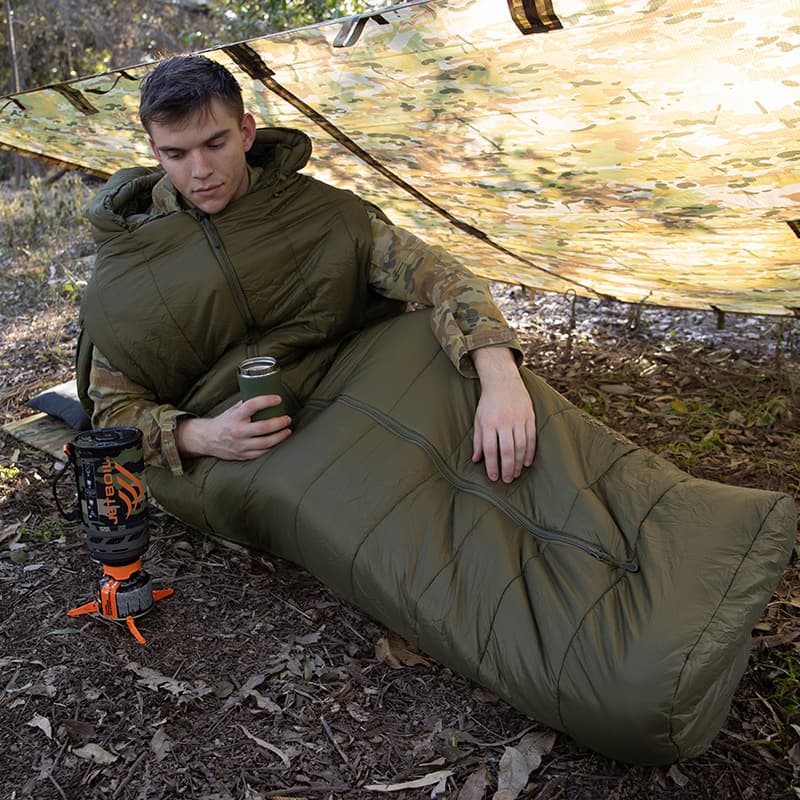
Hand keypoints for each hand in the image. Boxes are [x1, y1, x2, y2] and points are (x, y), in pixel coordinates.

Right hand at [176, 395, 291, 459]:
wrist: (207, 439)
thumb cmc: (224, 422)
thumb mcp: (232, 410)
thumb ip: (246, 404)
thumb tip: (265, 394)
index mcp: (235, 416)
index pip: (252, 405)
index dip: (267, 401)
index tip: (278, 399)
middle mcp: (238, 431)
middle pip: (263, 427)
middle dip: (279, 422)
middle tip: (287, 419)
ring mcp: (240, 445)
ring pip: (266, 442)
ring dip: (280, 436)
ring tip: (287, 431)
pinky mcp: (242, 455)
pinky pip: (262, 453)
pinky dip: (272, 447)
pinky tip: (278, 442)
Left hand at [471, 347, 535, 482]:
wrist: (503, 381)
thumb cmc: (488, 403)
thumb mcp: (478, 420)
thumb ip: (478, 440)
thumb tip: (476, 460)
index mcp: (489, 423)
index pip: (490, 449)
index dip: (492, 466)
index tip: (494, 477)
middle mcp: (505, 421)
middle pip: (508, 450)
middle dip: (508, 468)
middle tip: (507, 480)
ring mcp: (519, 419)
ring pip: (521, 446)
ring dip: (519, 463)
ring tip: (516, 474)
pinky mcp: (530, 417)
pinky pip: (532, 438)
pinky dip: (530, 452)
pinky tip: (527, 463)